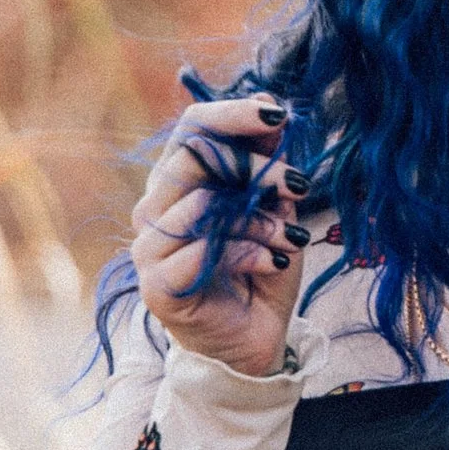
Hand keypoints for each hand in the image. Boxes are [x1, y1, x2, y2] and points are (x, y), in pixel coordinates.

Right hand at [129, 87, 318, 379]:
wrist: (254, 341)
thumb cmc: (259, 270)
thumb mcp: (276, 211)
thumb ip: (270, 166)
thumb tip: (273, 108)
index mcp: (181, 182)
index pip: (193, 128)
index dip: (233, 113)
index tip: (279, 113)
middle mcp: (156, 208)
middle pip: (192, 156)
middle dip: (255, 166)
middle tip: (299, 185)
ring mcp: (150, 247)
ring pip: (201, 203)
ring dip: (260, 219)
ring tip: (291, 240)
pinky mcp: (157, 286)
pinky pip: (201, 251)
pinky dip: (248, 253)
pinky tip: (271, 263)